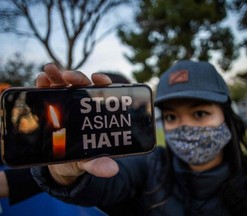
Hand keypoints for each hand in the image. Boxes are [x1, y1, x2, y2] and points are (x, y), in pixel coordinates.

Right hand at [37, 63, 118, 184]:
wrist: (62, 165)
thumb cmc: (81, 159)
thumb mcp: (89, 162)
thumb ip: (99, 164)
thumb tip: (113, 170)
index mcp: (98, 113)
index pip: (104, 93)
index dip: (103, 82)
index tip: (99, 79)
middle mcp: (84, 105)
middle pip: (84, 86)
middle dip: (77, 78)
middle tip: (69, 77)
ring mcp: (68, 103)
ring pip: (65, 85)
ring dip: (58, 76)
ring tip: (49, 71)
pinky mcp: (52, 105)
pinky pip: (49, 91)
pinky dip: (45, 83)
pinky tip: (41, 79)